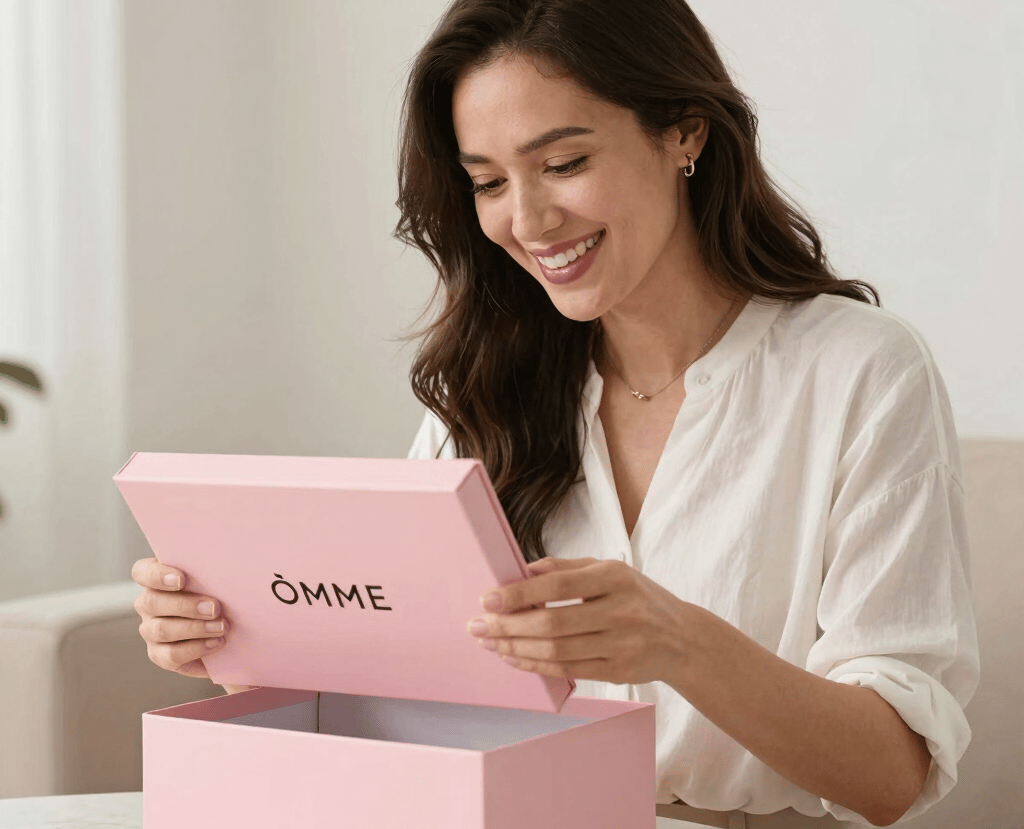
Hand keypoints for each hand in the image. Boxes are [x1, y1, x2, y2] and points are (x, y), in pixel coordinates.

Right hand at [131, 556, 227, 678]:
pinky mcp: (159, 654)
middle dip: (185, 605)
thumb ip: (210, 571)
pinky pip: (170, 655)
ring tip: (222, 626)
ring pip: (161, 629)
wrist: (226, 629)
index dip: (157, 575)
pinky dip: (196, 648)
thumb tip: (225, 564)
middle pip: (152, 602)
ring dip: (194, 628)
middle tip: (215, 607)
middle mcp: (148, 603)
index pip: (142, 572)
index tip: (181, 579)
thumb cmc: (218, 593)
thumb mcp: (214, 579)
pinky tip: (216, 642)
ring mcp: (150, 630)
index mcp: (156, 578)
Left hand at [465, 556, 692, 684]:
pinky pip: (568, 671)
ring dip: (515, 648)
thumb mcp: (608, 570)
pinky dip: (536, 665)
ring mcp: (622, 645)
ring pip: (557, 651)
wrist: (683, 638)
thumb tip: (522, 570)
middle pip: (553, 624)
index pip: (559, 586)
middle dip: (508, 626)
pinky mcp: (619, 672)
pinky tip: (513, 658)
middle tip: (477, 626)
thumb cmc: (636, 597)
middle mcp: (621, 611)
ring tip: (488, 642)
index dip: (520, 594)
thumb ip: (565, 568)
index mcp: (615, 577)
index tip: (487, 599)